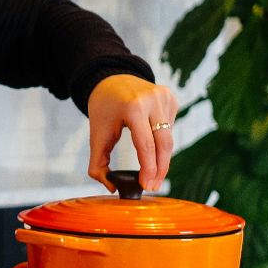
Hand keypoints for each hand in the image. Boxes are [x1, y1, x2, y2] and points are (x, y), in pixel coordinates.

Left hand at [86, 74, 179, 192]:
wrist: (111, 79)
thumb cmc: (104, 109)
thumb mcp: (96, 134)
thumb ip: (97, 164)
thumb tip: (112, 187)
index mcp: (133, 107)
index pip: (146, 145)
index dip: (149, 169)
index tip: (146, 186)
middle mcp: (152, 100)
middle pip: (164, 144)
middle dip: (160, 169)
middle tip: (153, 186)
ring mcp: (164, 97)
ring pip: (168, 138)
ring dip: (161, 156)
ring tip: (151, 169)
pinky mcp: (171, 98)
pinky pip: (170, 127)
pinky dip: (162, 139)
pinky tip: (151, 139)